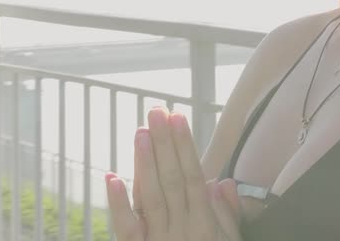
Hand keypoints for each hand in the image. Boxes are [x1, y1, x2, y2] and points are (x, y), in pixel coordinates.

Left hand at [105, 108, 241, 239]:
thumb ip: (227, 215)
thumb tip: (223, 182)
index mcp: (204, 223)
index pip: (193, 177)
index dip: (185, 145)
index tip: (178, 118)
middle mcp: (182, 229)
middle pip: (172, 180)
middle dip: (165, 143)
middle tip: (157, 112)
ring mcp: (160, 240)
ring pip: (151, 197)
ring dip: (145, 163)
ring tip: (141, 132)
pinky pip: (127, 228)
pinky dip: (118, 203)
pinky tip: (112, 178)